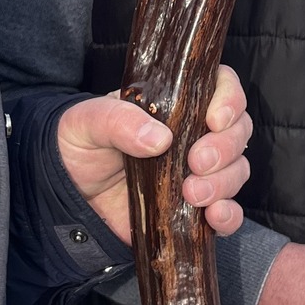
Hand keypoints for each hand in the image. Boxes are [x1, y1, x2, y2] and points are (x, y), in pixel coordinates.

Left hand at [56, 66, 251, 244]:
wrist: (67, 193)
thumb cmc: (79, 145)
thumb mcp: (88, 122)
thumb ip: (118, 122)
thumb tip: (159, 138)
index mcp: (175, 103)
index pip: (222, 87)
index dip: (229, 100)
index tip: (214, 119)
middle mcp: (194, 135)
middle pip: (238, 131)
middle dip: (225, 148)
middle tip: (195, 162)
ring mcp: (197, 174)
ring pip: (237, 170)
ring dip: (224, 183)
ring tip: (191, 194)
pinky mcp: (193, 210)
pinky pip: (228, 213)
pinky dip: (229, 216)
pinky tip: (213, 217)